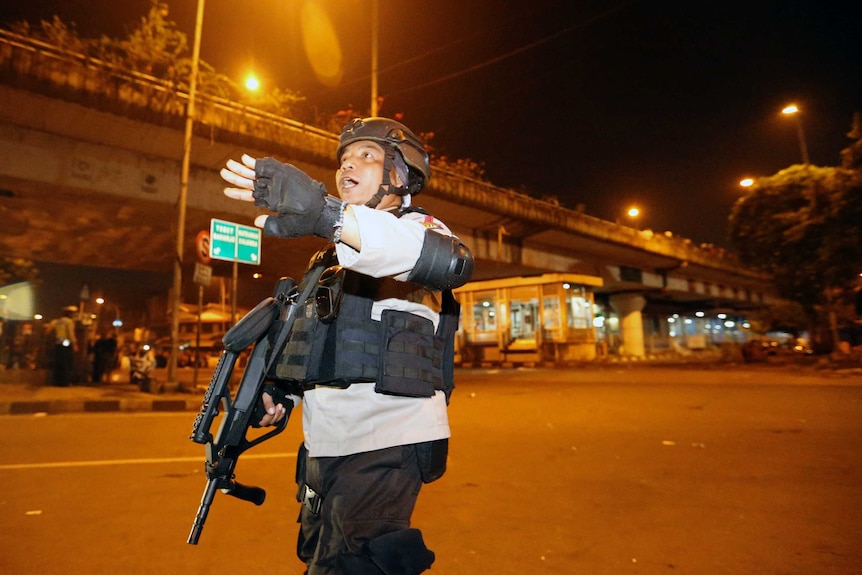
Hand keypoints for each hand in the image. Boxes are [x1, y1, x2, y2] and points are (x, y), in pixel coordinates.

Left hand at [221, 155, 339, 237]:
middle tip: (223, 172)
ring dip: (242, 168)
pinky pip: (267, 167)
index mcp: (271, 202)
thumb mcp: (284, 227)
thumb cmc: (304, 223)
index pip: (250, 196)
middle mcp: (272, 190)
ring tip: (229, 164)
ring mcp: (277, 181)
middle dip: (236, 177)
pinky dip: (256, 163)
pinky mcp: (283, 174)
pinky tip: (245, 159)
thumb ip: (270, 225)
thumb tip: (255, 221)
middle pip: (250, 183)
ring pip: (255, 174)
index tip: (226, 191)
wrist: (319, 213)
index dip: (238, 193)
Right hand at [257, 391, 288, 426]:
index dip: (266, 419)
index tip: (272, 412)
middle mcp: (260, 417)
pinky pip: (278, 418)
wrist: (268, 385)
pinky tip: (283, 410)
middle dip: (275, 415)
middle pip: (268, 423)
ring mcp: (267, 416)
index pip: (260, 422)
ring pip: (273, 421)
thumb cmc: (264, 389)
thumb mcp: (265, 394)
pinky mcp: (273, 415)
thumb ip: (267, 403)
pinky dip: (281, 415)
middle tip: (279, 406)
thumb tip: (271, 411)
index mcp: (254, 413)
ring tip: (281, 406)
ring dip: (279, 415)